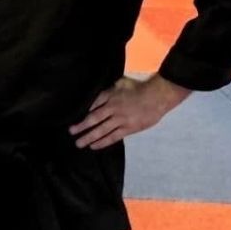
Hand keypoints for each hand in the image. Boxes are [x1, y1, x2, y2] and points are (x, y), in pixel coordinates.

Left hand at [69, 75, 190, 149]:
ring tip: (79, 143)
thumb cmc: (140, 87)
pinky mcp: (129, 128)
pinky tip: (94, 146)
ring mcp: (121, 120)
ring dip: (88, 137)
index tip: (73, 119)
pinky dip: (103, 142)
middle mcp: (113, 108)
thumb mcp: (120, 83)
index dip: (82, 113)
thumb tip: (94, 100)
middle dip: (81, 127)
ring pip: (101, 130)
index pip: (92, 105)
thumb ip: (107, 91)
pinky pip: (113, 137)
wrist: (159, 95)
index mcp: (110, 96)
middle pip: (93, 119)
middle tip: (71, 132)